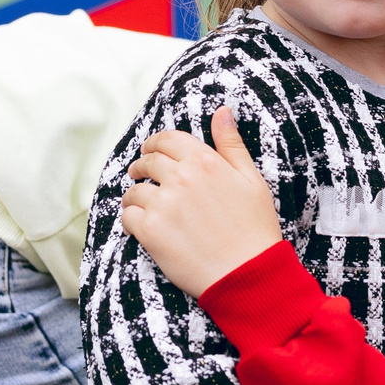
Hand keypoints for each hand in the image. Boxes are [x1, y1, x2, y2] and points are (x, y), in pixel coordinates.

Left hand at [119, 107, 284, 297]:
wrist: (249, 274)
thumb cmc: (255, 228)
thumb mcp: (252, 180)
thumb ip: (231, 144)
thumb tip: (222, 110)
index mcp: (205, 161)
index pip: (167, 139)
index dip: (155, 143)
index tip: (150, 151)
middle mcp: (181, 178)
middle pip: (148, 163)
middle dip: (141, 167)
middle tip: (139, 174)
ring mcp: (163, 204)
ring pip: (134, 191)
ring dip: (134, 196)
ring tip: (138, 204)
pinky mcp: (150, 231)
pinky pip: (128, 217)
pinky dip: (131, 220)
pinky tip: (141, 226)